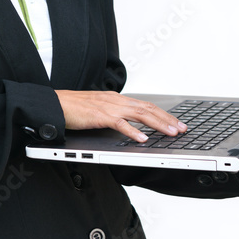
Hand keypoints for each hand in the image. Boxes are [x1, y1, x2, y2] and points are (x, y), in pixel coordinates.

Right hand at [55, 90, 187, 142]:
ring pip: (140, 114)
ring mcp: (110, 108)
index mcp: (118, 99)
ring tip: (171, 133)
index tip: (177, 122)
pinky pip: (121, 124)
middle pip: (149, 108)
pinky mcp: (100, 116)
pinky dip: (134, 132)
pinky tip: (143, 139)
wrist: (56, 103)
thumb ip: (115, 115)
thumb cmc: (75, 108)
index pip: (147, 105)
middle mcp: (117, 101)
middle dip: (168, 119)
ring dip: (158, 124)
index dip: (164, 114)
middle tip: (182, 128)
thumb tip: (129, 125)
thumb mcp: (100, 109)